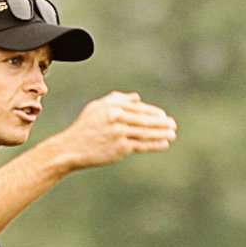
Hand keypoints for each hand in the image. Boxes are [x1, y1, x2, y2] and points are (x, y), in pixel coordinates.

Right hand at [56, 92, 176, 169]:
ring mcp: (119, 133)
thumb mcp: (97, 108)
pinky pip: (142, 146)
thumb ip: (117, 100)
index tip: (164, 116)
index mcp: (112, 106)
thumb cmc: (85, 127)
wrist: (72, 148)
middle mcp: (116, 118)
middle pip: (144, 119)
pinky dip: (155, 145)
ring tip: (172, 134)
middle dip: (161, 123)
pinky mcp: (121, 148)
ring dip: (162, 134)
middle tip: (173, 125)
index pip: (138, 108)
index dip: (153, 112)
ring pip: (145, 133)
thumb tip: (138, 98)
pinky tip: (164, 144)